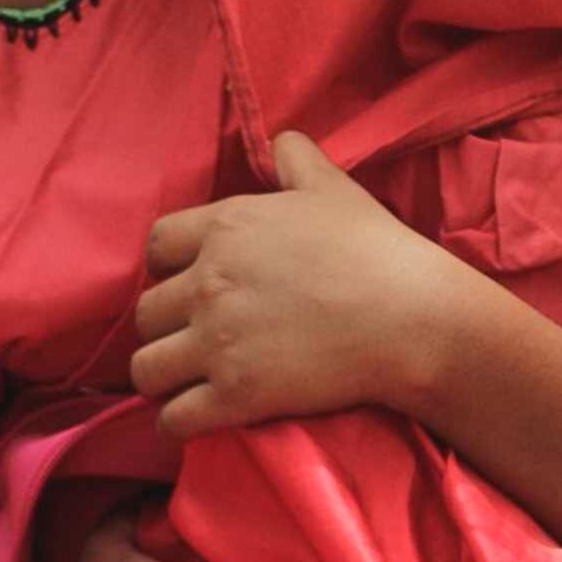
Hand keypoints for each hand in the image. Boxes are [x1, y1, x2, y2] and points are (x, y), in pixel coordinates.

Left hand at [131, 132, 493, 439]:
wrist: (415, 319)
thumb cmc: (377, 251)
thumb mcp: (336, 189)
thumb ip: (296, 159)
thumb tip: (278, 140)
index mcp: (226, 228)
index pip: (156, 246)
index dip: (170, 266)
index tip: (196, 280)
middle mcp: (208, 284)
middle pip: (146, 313)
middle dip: (168, 325)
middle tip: (201, 336)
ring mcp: (217, 343)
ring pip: (146, 368)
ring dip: (165, 376)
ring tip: (192, 379)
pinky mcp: (234, 396)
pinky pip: (173, 418)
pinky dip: (180, 420)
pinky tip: (201, 415)